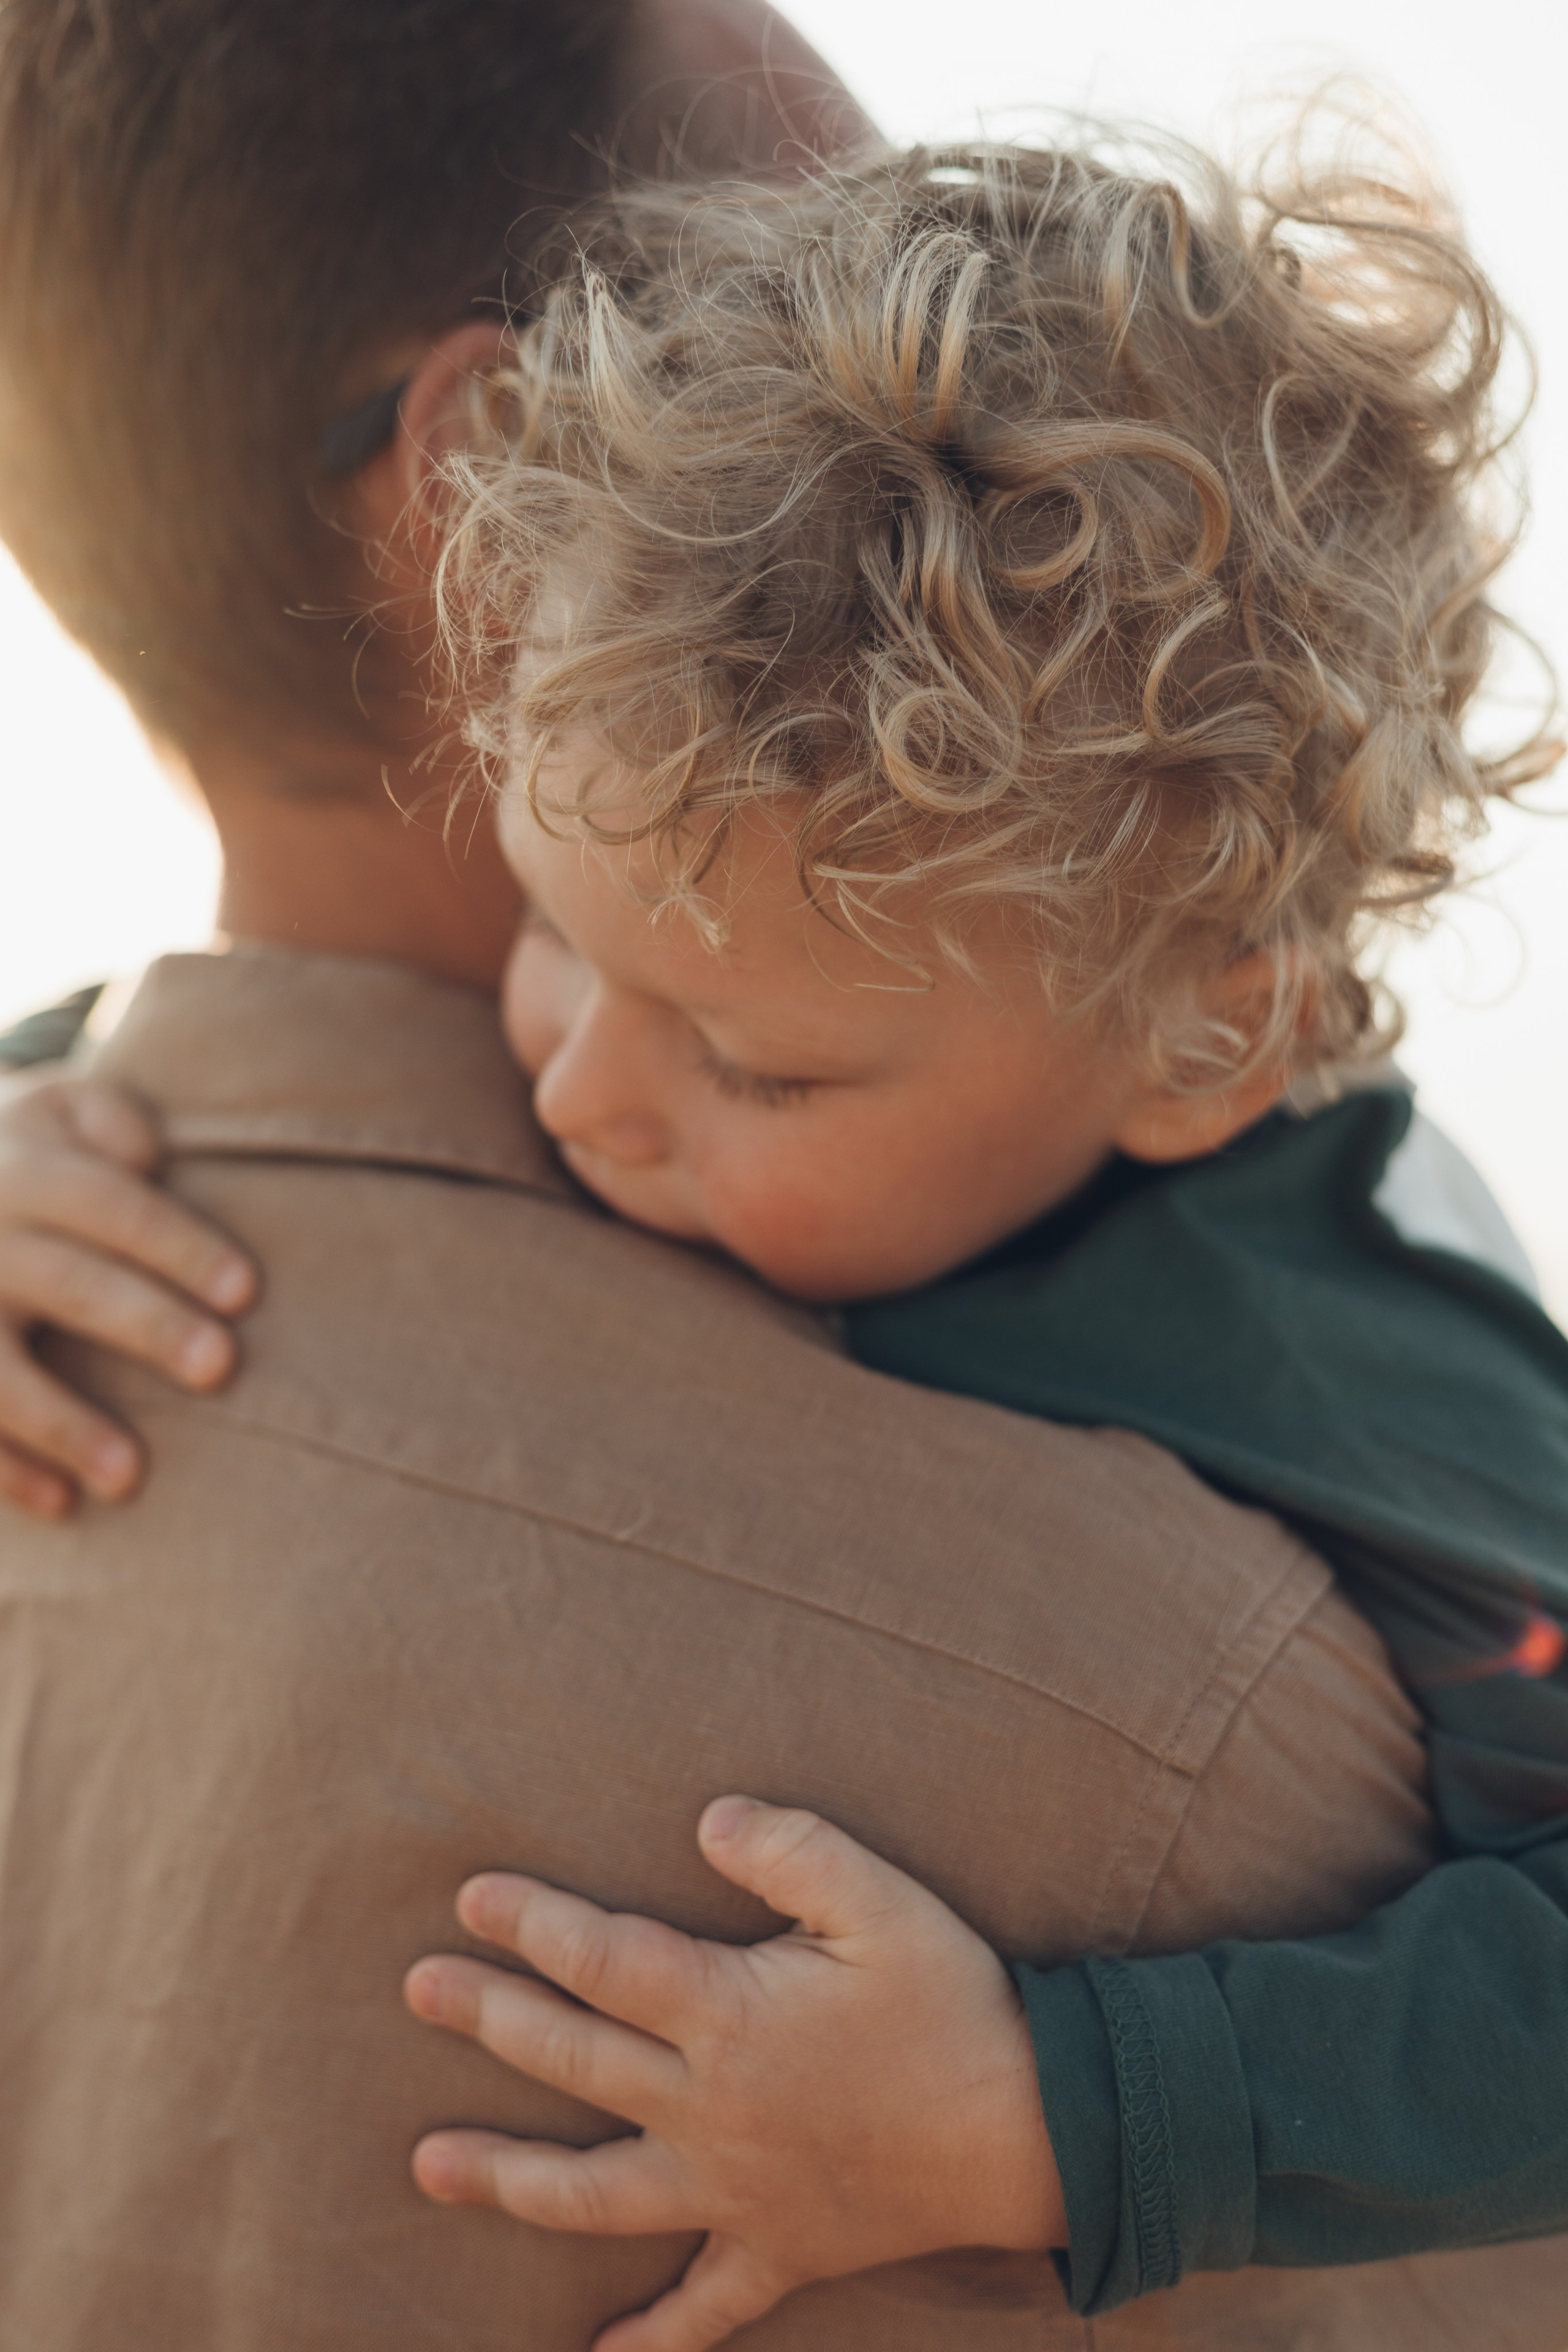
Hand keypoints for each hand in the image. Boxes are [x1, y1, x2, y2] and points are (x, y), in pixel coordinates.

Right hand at [0, 1076, 256, 1516]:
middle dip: (144, 1325)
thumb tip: (147, 1157)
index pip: (111, 1206)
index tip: (247, 1291)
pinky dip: (6, 1468)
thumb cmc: (35, 1159)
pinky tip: (62, 1506)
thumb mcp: (59, 1113)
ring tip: (131, 1477)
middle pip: (70, 1282)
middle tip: (220, 1367)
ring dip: (63, 1422)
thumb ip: (109, 1120)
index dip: (177, 1245)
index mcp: (26, 1171)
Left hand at [404, 1796, 1064, 2351]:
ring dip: (507, 2177)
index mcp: (730, 2015)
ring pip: (595, 2193)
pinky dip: (648, 2340)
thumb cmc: (956, 2001)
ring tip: (426, 2167)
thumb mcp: (881, 1898)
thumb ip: (790, 1848)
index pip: (603, 1960)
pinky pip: (702, 2309)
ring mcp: (735, 2191)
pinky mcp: (778, 2249)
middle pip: (575, 2061)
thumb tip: (706, 1817)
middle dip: (489, 2020)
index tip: (469, 1898)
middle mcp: (711, 2109)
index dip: (533, 1924)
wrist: (1033, 2128)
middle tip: (416, 1990)